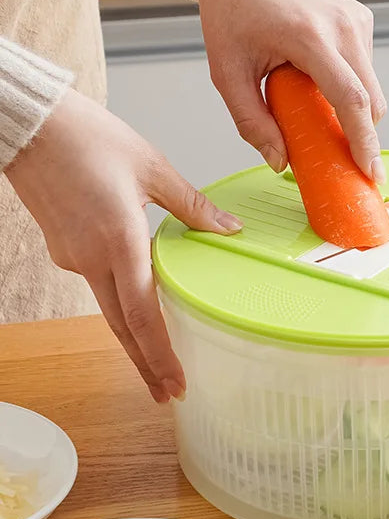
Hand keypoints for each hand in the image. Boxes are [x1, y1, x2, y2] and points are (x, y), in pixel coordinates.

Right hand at [5, 88, 242, 403]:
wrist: (29, 123)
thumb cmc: (86, 138)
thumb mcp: (152, 168)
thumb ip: (192, 206)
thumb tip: (229, 227)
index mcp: (119, 242)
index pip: (142, 316)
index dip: (159, 356)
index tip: (176, 385)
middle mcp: (93, 260)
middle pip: (123, 328)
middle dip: (146, 365)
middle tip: (169, 395)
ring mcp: (74, 258)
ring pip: (110, 309)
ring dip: (134, 339)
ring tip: (157, 363)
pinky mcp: (64, 250)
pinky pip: (98, 283)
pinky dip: (121, 300)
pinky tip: (138, 301)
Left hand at [195, 0, 386, 182]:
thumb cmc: (234, 10)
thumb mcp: (227, 72)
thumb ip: (251, 122)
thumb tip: (279, 161)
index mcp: (309, 37)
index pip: (350, 98)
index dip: (364, 141)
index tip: (371, 172)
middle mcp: (342, 26)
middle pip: (371, 101)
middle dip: (362, 136)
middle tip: (344, 158)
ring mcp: (356, 21)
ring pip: (372, 89)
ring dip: (352, 111)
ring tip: (314, 104)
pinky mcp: (361, 20)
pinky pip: (366, 71)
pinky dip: (349, 87)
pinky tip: (320, 80)